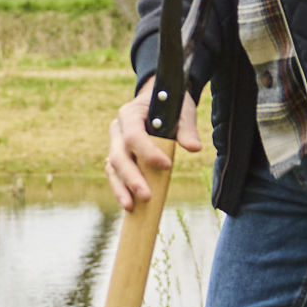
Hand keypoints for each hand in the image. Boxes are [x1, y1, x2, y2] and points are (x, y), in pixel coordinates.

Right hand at [105, 74, 202, 210]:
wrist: (157, 100)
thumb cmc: (170, 105)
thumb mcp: (182, 112)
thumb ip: (186, 129)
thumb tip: (194, 148)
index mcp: (130, 113)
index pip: (133, 135)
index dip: (148, 153)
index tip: (166, 166)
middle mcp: (117, 128)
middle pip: (119, 155)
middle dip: (132, 178)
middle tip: (146, 196)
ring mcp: (115, 143)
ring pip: (112, 167)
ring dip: (121, 187)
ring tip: (131, 206)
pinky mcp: (117, 155)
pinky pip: (114, 173)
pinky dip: (120, 188)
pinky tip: (129, 203)